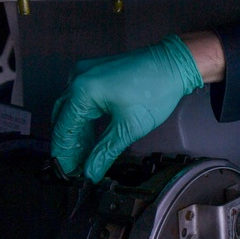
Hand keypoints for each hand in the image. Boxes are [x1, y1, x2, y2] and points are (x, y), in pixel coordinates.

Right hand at [51, 35, 203, 181]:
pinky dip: (85, 118)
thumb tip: (90, 174)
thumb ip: (105, 152)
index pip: (64, 128)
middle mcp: (77, 78)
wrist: (175, 64)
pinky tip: (90, 136)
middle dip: (70, 144)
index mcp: (82, 91)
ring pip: (72, 109)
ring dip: (77, 133)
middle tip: (75, 167)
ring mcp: (85, 72)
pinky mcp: (95, 72)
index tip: (68, 172)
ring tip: (82, 156)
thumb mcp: (129, 127)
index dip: (65, 153)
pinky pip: (81, 99)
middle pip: (64, 118)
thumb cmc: (156, 92)